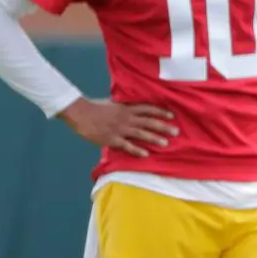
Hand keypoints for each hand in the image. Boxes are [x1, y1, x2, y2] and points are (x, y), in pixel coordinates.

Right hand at [58, 97, 177, 156]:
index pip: (148, 109)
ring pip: (141, 134)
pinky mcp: (112, 139)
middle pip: (149, 122)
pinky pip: (127, 146)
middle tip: (176, 131)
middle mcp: (126, 118)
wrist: (80, 113)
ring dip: (154, 138)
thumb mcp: (113, 103)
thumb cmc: (95, 107)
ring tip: (166, 143)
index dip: (160, 112)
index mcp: (127, 108)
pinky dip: (136, 150)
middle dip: (163, 126)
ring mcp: (120, 129)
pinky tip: (146, 154)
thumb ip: (124, 106)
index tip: (172, 116)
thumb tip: (132, 105)